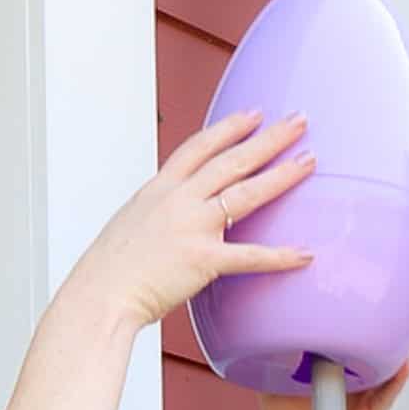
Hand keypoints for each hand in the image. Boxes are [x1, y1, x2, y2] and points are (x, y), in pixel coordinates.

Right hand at [69, 111, 316, 331]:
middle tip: (299, 120)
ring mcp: (192, 227)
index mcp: (158, 190)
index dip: (229, 128)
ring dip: (281, 174)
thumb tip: (165, 224)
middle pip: (231, 160)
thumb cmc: (107, 271)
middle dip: (268, 138)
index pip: (199, 147)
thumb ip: (153, 218)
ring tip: (310, 160)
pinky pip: (249, 256)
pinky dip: (279, 257)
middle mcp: (178, 200)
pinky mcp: (202, 260)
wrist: (99, 295)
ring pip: (245, 193)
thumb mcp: (128, 227)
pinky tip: (304, 253)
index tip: (254, 114)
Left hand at [259, 298, 408, 409]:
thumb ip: (272, 354)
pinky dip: (396, 379)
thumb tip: (260, 320)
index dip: (371, 305)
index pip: (359, 328)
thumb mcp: (273, 381)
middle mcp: (360, 374)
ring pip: (395, 360)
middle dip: (406, 310)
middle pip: (387, 337)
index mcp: (341, 362)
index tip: (380, 275)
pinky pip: (386, 395)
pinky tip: (406, 361)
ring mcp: (369, 394)